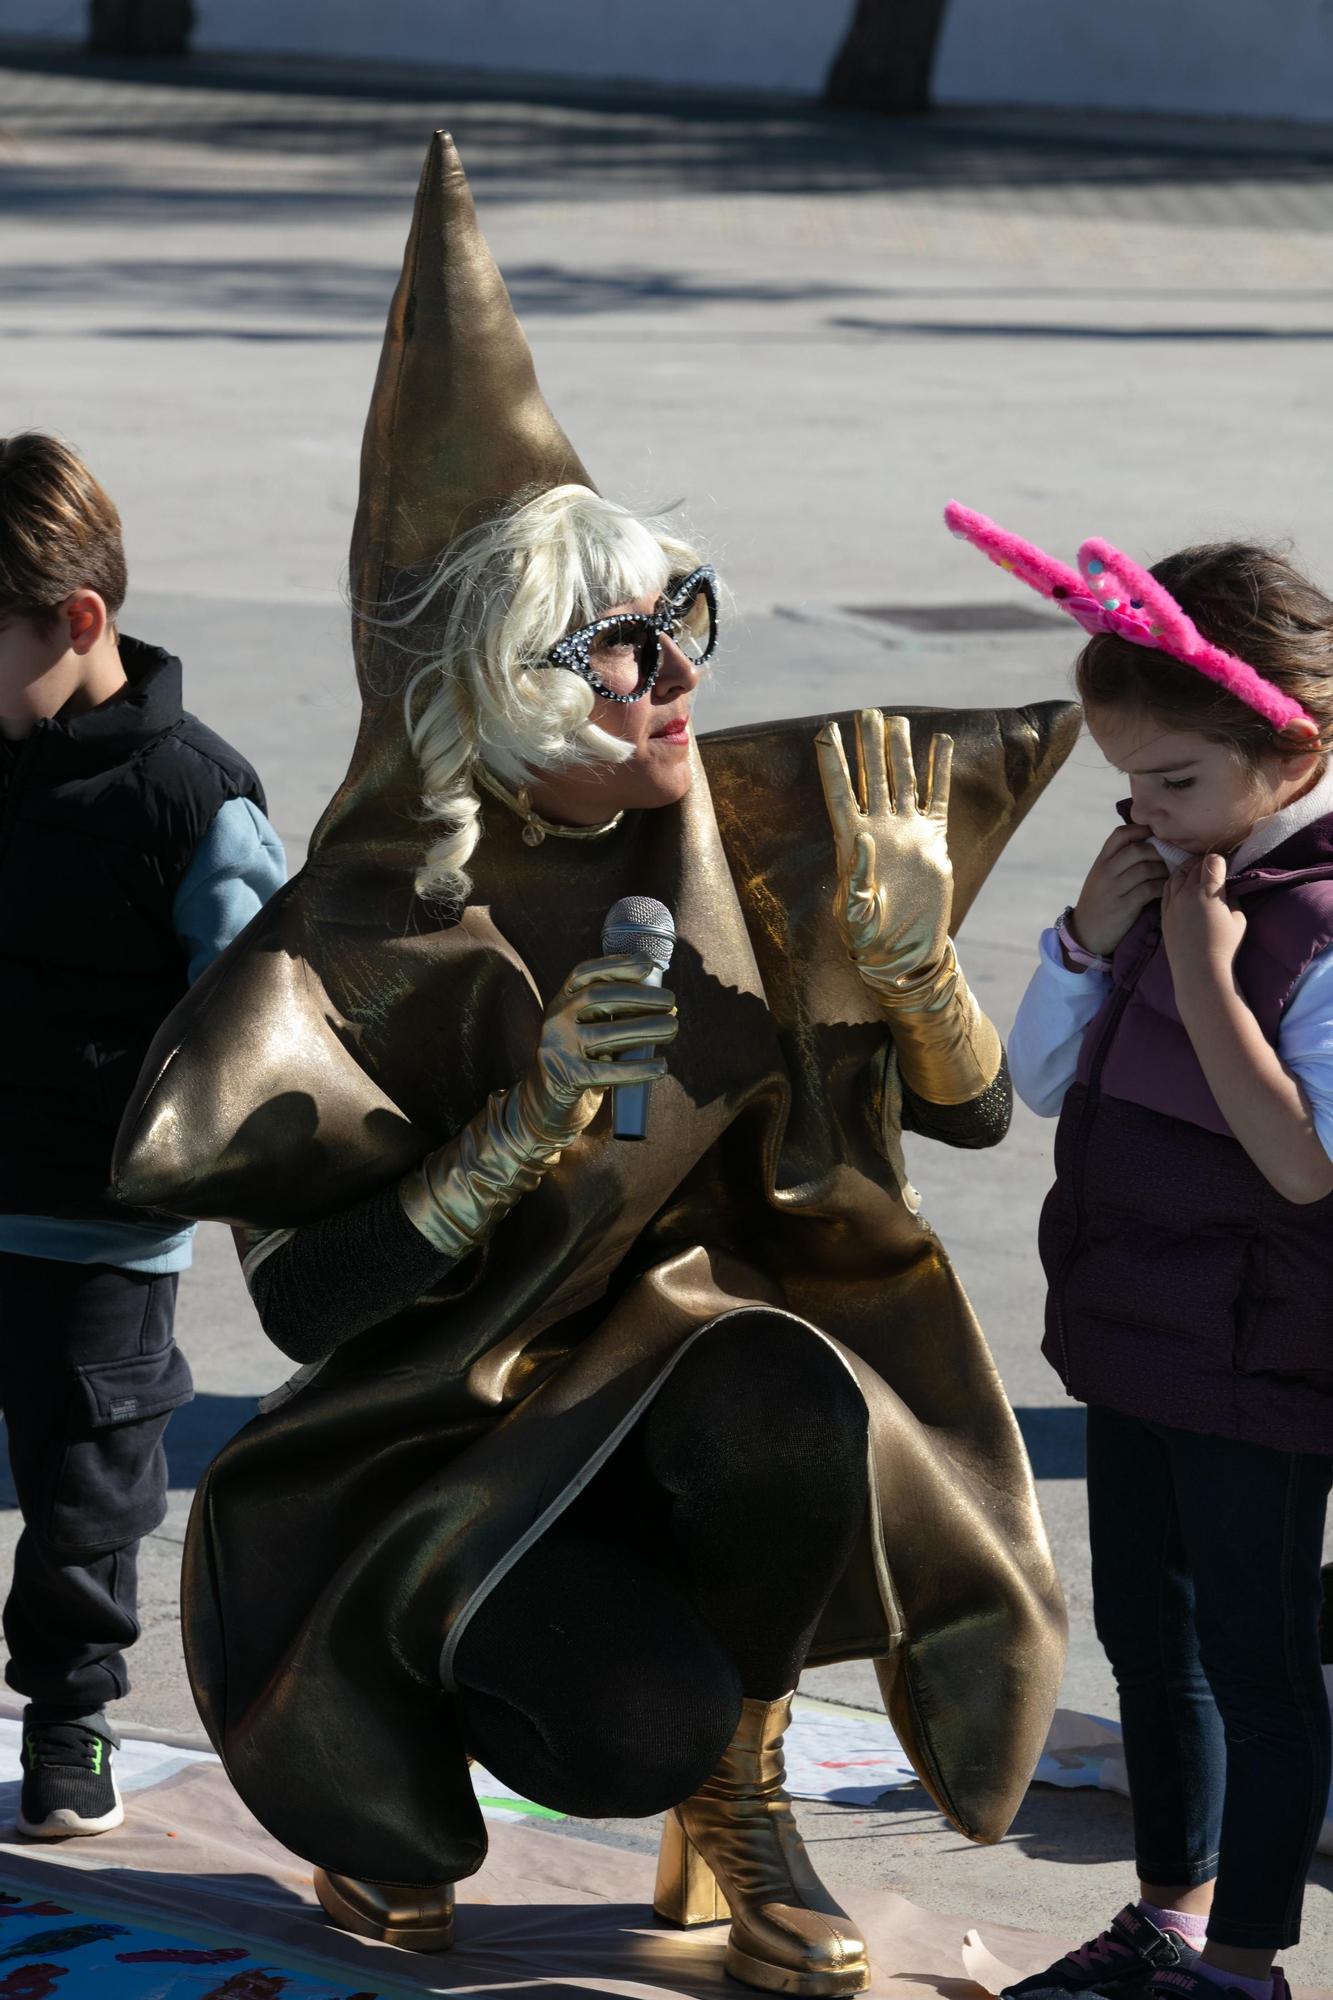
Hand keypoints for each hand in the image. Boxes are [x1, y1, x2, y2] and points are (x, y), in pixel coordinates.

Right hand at [399, 954, 677, 1258]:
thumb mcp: (586, 1032)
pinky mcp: (566, 1077)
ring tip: (673, 1028)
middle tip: (672, 1002)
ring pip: (609, 1033)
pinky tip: (661, 1066)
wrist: (541, 1107)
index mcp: (560, 1002)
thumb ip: (610, 1015)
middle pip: (600, 997)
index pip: (585, 973)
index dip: (617, 964)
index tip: (647, 966)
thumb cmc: (577, 1064)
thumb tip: (663, 1004)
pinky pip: (609, 1071)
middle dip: (640, 996)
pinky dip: (639, 1069)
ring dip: (648, 1028)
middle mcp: (555, 1019)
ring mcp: (558, 1047)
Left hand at [815, 709, 952, 994]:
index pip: (840, 793)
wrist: (906, 952)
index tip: (826, 731)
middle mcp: (880, 829)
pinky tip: (941, 744)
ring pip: (902, 780)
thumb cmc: (871, 940)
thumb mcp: (857, 914)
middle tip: (867, 711)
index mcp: (853, 843)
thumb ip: (857, 880)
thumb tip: (862, 839)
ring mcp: (907, 832)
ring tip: (898, 720)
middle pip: (872, 777)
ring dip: (899, 750)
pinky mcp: (934, 841)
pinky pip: (937, 797)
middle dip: (868, 744)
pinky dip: (940, 770)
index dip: (833, 762)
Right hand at [1071, 824, 1167, 957]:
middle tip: (1167, 859)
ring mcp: (1114, 889)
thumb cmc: (1099, 902)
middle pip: (1138, 849)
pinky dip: (1161, 886)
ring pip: (1146, 869)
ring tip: (1167, 875)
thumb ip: (1117, 860)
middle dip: (1158, 852)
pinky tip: (1164, 889)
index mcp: (1101, 861)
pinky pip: (1149, 889)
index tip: (1155, 835)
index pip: (1120, 834)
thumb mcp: (1100, 877)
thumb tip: (1147, 842)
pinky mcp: (1124, 906)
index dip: (1140, 830)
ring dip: (1162, 870)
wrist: (1086, 934)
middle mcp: (1106, 872)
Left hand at [1160, 853, 1245, 989]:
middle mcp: (1187, 893)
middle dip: (1204, 862)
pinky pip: (1166, 889)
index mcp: (1208, 892)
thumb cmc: (1224, 946)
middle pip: (1193, 865)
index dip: (1220, 860)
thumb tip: (1226, 888)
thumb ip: (1232, 898)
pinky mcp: (1164, 913)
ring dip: (1187, 869)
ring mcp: (1172, 903)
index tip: (1225, 864)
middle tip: (1211, 866)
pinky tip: (1179, 883)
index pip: (1212, 861)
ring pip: (1177, 874)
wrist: (1199, 970)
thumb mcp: (1239, 919)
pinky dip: (1174, 881)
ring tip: (1195, 870)